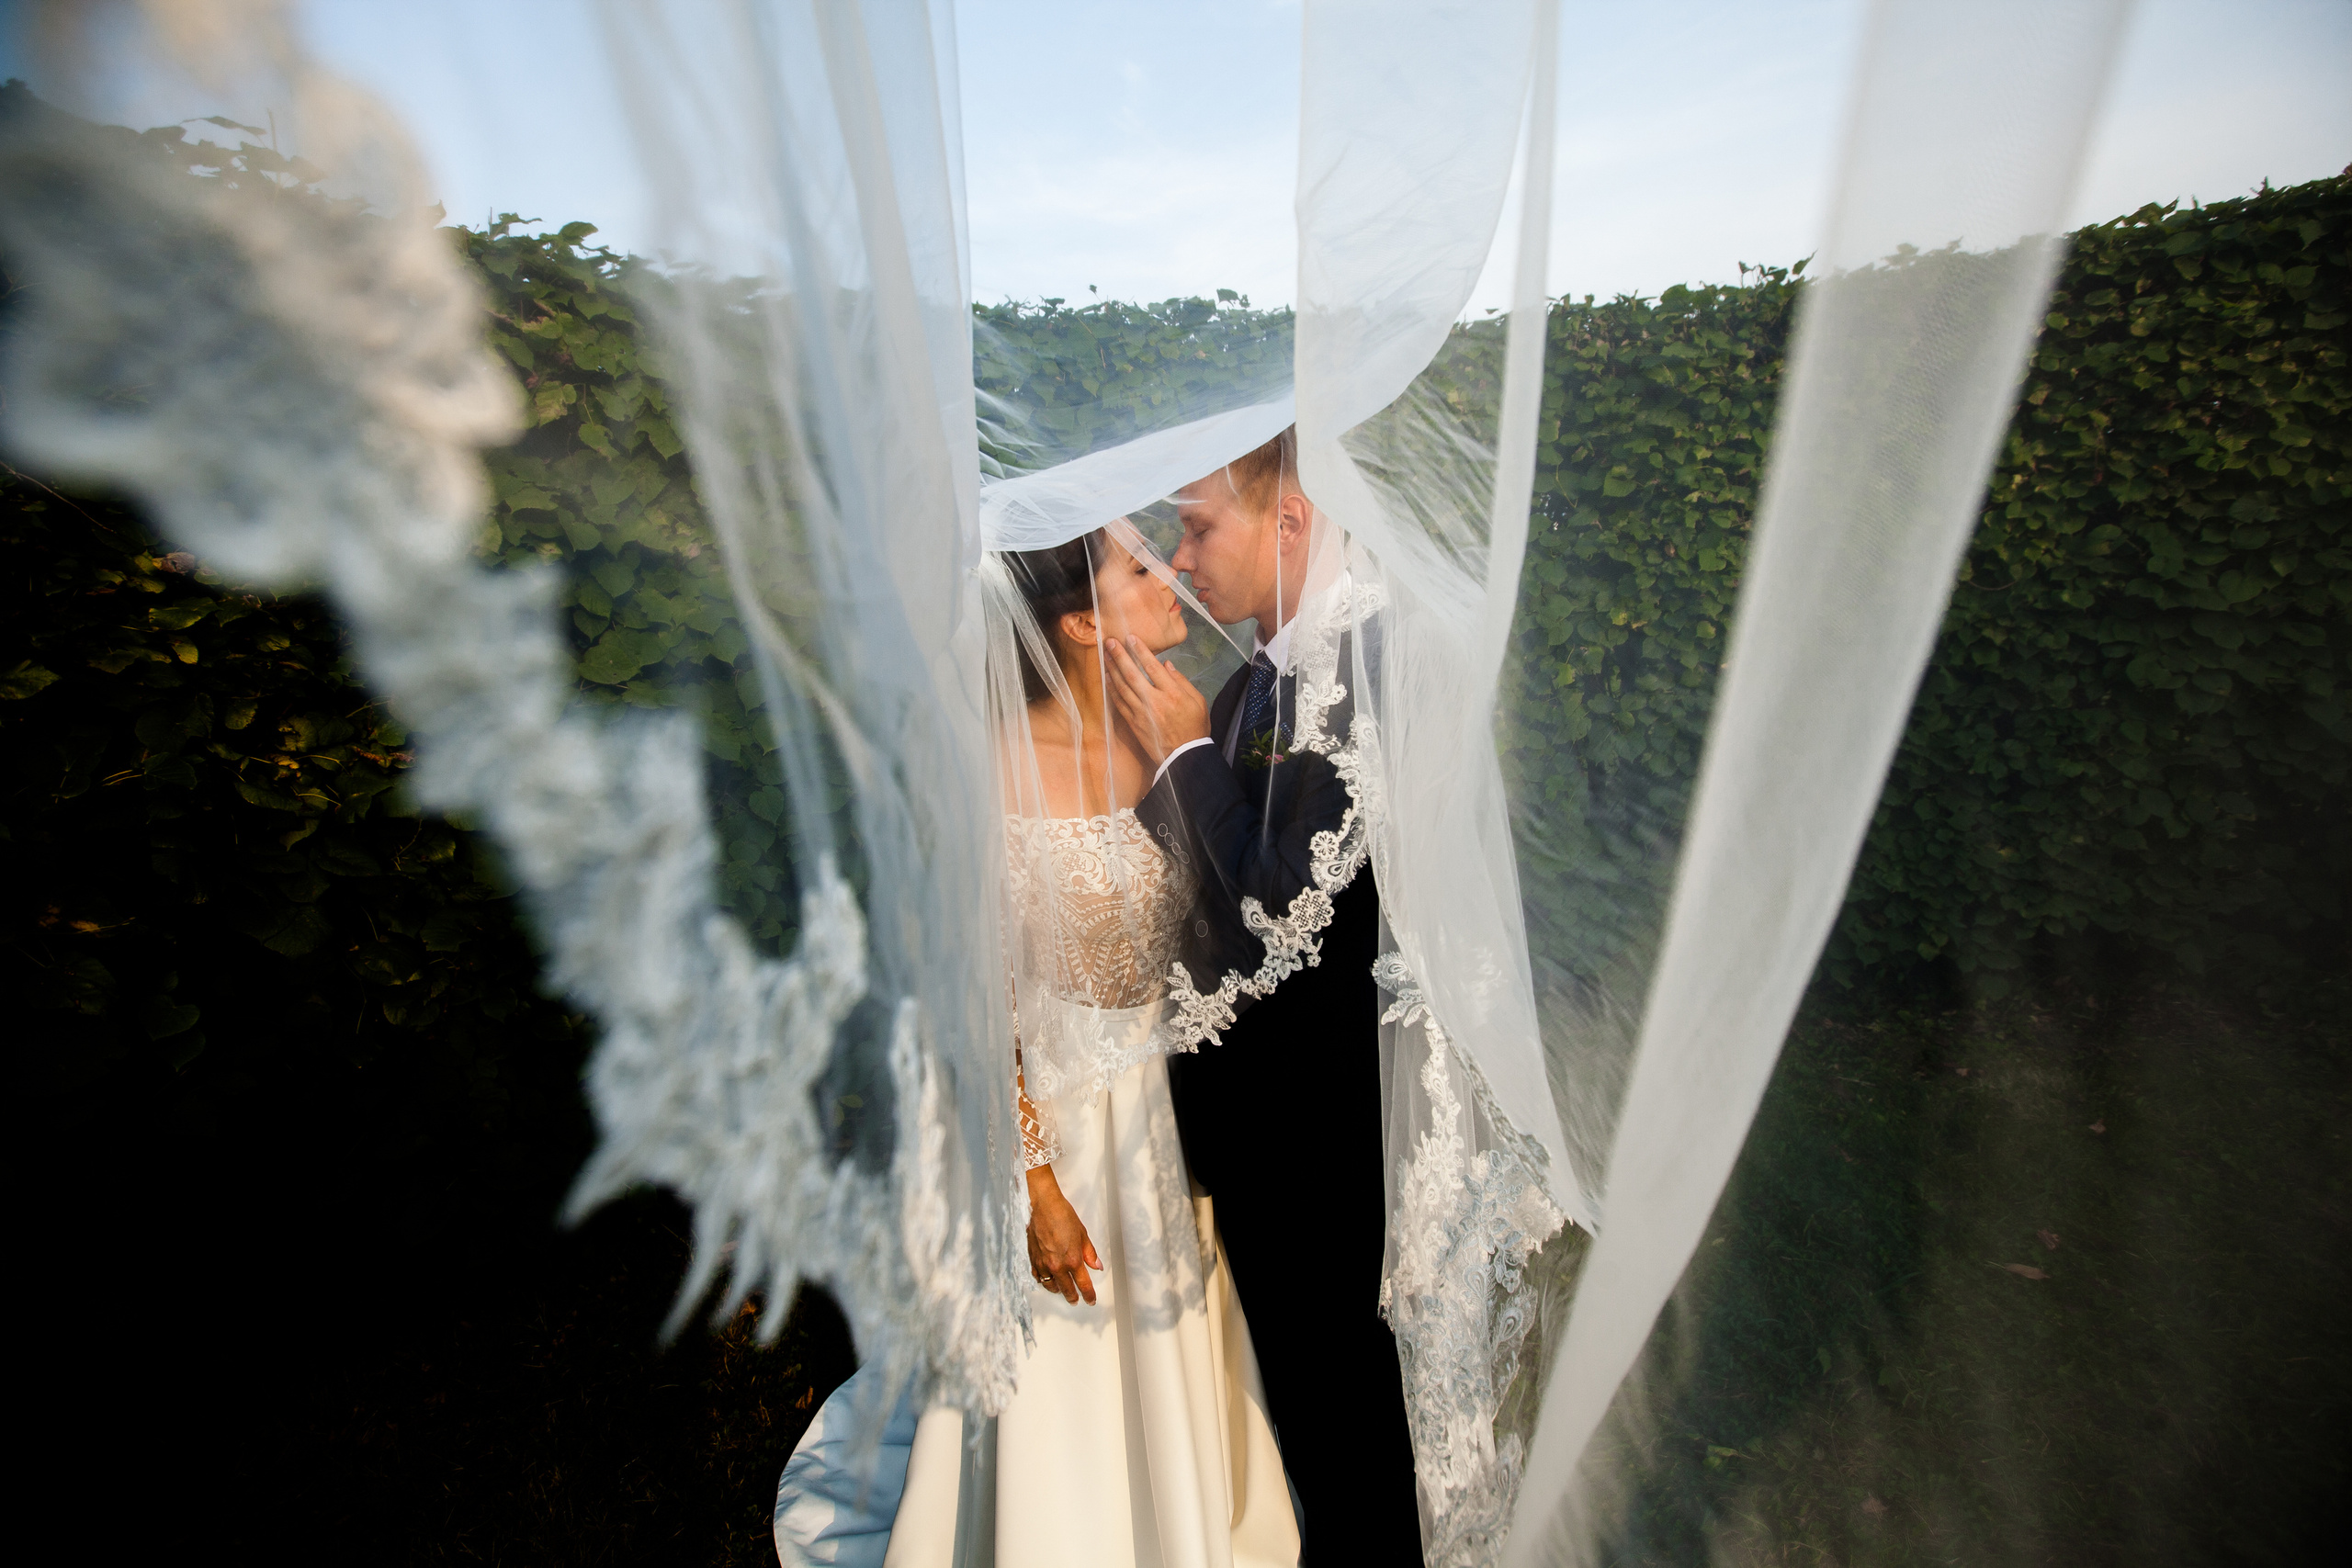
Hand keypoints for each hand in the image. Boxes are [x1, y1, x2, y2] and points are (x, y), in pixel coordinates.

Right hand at [1026, 1165, 1101, 1304]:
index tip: (1091, 1300)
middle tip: (1077, 1300)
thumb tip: (1097, 1266)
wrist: (1043, 1206)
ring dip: (1058, 1290)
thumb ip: (1090, 1254)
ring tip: (1062, 1290)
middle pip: (1067, 1289)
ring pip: (1051, 1286)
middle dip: (1073, 1297)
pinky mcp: (1033, 1259)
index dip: (1089, 1295)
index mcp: (1073, 1260)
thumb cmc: (1063, 1216)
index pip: (1083, 1284)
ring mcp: (1044, 1264)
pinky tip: (1047, 1280)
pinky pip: (1038, 1277)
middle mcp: (1058, 1265)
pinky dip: (1044, 1281)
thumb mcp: (1082, 1235)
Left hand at [1105, 635, 1210, 764]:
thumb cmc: (1195, 727)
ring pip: (1123, 687)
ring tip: (1105, 655)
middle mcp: (1155, 702)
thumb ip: (1182, 681)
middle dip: (1120, 656)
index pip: (1153, 667)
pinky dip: (1112, 689)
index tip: (1131, 638)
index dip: (1140, 651)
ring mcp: (1142, 713)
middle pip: (1133, 674)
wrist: (1185, 755)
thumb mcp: (1199, 702)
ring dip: (1112, 670)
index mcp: (1173, 694)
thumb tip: (1166, 665)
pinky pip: (1120, 703)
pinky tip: (1107, 678)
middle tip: (1110, 642)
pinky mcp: (1134, 723)